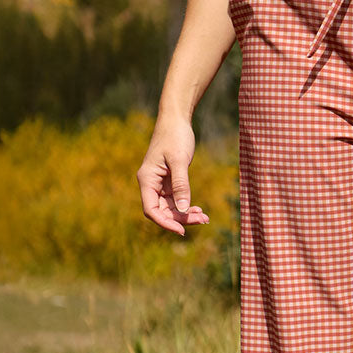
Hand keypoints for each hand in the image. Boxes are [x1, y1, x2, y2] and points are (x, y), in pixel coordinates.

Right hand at [136, 113, 209, 236]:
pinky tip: (199, 211)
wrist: (176, 121)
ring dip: (186, 215)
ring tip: (205, 218)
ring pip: (171, 208)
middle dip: (181, 219)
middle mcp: (151, 184)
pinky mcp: (169, 182)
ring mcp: (160, 184)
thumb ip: (181, 184)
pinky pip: (176, 201)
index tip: (181, 230)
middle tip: (203, 220)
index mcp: (147, 179)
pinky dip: (187, 207)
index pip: (151, 210)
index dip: (165, 222)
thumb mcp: (179, 160)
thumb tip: (183, 208)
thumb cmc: (175, 136)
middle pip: (162, 212)